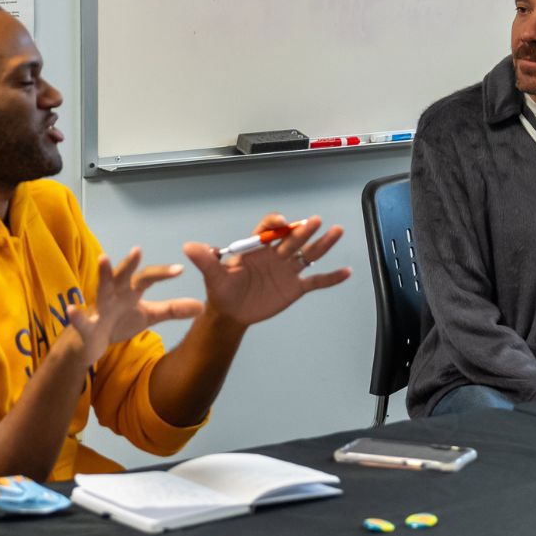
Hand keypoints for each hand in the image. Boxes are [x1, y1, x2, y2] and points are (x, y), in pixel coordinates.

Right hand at [67, 249, 203, 362]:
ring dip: (102, 274)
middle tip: (137, 250)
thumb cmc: (118, 321)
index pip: (147, 278)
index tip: (180, 269)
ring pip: (100, 289)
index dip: (162, 273)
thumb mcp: (148, 315)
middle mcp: (113, 293)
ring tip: (103, 258)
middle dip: (129, 263)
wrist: (89, 343)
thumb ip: (172, 309)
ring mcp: (98, 308)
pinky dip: (76, 316)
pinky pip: (79, 321)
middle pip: (122, 275)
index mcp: (129, 290)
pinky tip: (72, 310)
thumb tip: (202, 306)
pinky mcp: (85, 326)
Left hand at [182, 214, 350, 328]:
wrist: (231, 313)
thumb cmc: (222, 291)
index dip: (275, 225)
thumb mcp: (213, 276)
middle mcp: (275, 255)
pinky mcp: (295, 287)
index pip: (268, 230)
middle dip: (303, 230)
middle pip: (292, 239)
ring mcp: (287, 270)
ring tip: (338, 231)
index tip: (280, 222)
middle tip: (314, 221)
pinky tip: (347, 272)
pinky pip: (316, 281)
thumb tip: (189, 246)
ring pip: (309, 254)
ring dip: (323, 244)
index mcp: (257, 248)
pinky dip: (331, 277)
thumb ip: (206, 260)